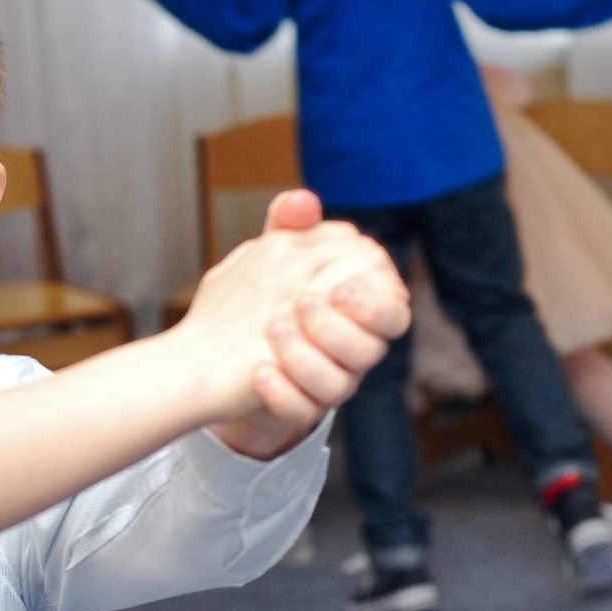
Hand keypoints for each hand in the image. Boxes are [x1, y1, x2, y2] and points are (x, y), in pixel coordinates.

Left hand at [179, 191, 408, 457]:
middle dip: (339, 329)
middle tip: (303, 303)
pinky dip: (281, 392)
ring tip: (274, 329)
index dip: (377, 305)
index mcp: (358, 316)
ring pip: (337, 387)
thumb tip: (304, 199)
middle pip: (371, 352)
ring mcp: (326, 385)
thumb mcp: (274, 256)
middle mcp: (350, 354)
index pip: (393, 314)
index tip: (341, 288)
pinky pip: (301, 412)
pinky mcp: (296, 408)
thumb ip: (290, 226)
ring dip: (306, 357)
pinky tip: (260, 371)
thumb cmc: (264, 296)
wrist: (218, 348)